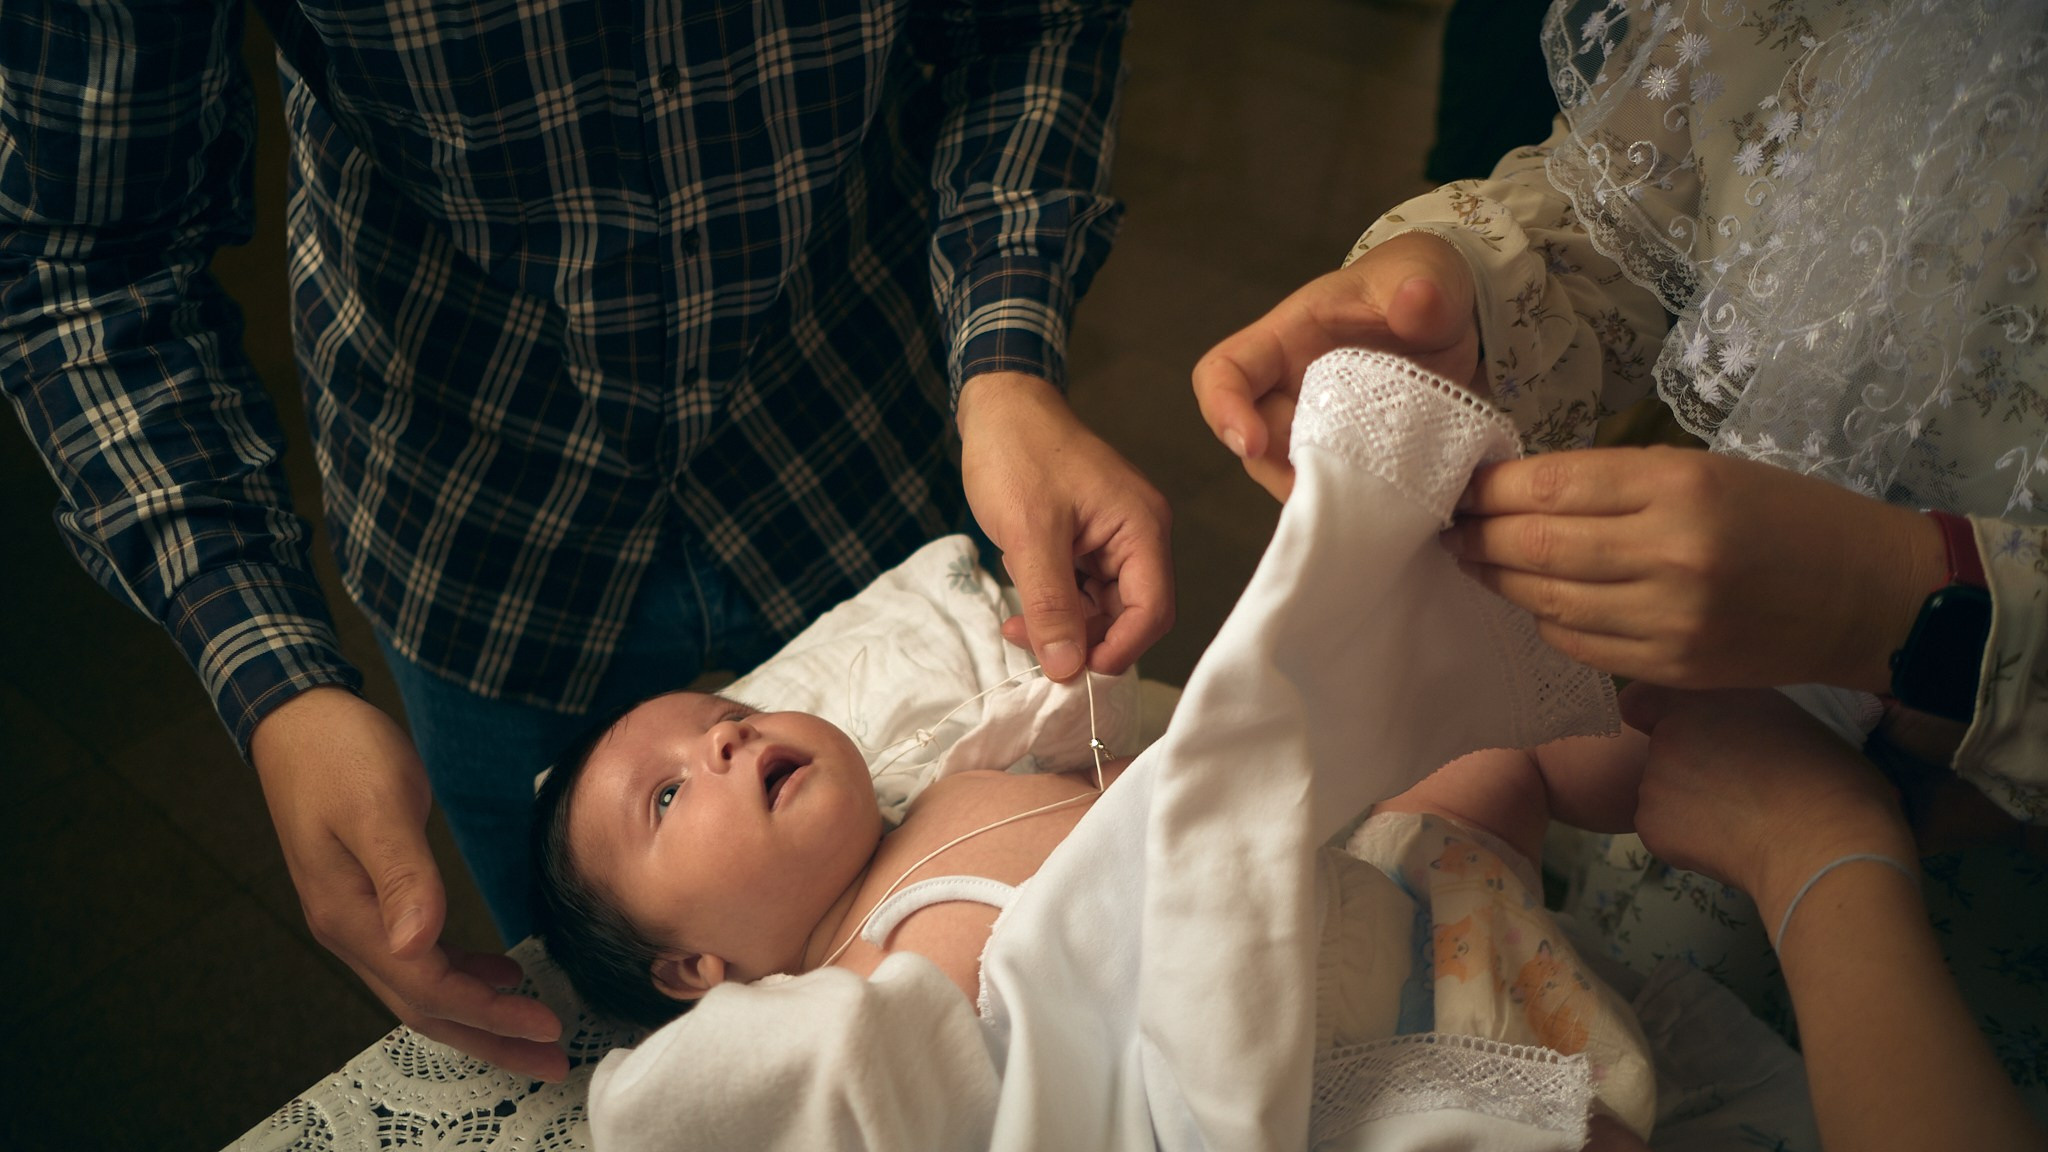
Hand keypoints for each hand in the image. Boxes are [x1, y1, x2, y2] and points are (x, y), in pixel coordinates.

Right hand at [251, 687, 567, 1079]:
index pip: (427, 987)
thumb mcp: (379, 807)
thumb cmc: (338, 753)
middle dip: (488, 1039)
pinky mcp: (370, 897)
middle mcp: (350, 929)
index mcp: (351, 916)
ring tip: (532, 1030)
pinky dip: (459, 974)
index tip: (544, 1027)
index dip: (488, 1014)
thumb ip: (404, 875)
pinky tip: (495, 972)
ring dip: (477, 1013)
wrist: (297, 719)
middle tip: (549, 1061)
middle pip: (424, 1006)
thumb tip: (420, 942)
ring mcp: (357, 917)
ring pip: (421, 988)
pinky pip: (418, 956)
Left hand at [956, 372, 1172, 679]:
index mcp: (1142, 528)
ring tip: (1015, 623)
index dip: (1116, 650)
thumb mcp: (1029, 535)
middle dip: (1082, 640)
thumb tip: (1066, 669)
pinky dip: (1054, 603)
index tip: (1070, 673)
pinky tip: (1021, 596)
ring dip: (1062, 625)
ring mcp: (1114, 538)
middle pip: (1129, 615)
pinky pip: (1081, 589)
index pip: (1152, 611)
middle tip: (1029, 647)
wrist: (998, 405)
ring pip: (1101, 607)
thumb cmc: (1018, 454)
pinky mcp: (1089, 540)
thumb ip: (1050, 605)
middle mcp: (1139, 535)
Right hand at [1192, 231, 1484, 500]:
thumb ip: (1424, 285)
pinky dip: (1357, 502)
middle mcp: (1288, 389)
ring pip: (1292, 475)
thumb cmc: (1417, 286)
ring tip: (1370, 499)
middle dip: (1283, 471)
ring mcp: (1316, 428)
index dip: (1223, 409)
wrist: (1446, 320)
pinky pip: (1337, 489)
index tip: (1249, 443)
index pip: (1224, 372)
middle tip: (1333, 488)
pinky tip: (1394, 504)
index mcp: (1286, 339)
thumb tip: (1419, 298)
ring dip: (1323, 494)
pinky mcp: (1347, 456)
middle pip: (1255, 443)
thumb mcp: (1427, 274)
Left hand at [1440, 446, 1947, 690]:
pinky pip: (1579, 645)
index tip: (1458, 487)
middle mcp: (1669, 554)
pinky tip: (1535, 601)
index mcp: (1678, 486)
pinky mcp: (1671, 668)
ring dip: (1499, 581)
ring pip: (1547, 602)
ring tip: (1474, 562)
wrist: (1867, 595)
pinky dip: (1547, 620)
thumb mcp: (1704, 470)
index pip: (1549, 486)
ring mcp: (1669, 620)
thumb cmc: (1784, 515)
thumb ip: (1614, 482)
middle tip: (1447, 527)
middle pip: (1535, 547)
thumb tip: (1518, 491)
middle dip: (1477, 537)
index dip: (1489, 489)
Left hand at [1621, 684, 1913, 927]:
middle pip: (1662, 752)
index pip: (1644, 702)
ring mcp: (1653, 781)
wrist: (1824, 839)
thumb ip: (1735, 709)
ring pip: (1663, 794)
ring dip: (1688, 806)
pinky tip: (1729, 845)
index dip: (1663, 720)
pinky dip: (1687, 842)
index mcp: (1698, 698)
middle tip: (1737, 788)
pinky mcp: (1651, 826)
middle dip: (1689, 767)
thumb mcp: (1784, 715)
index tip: (1692, 737)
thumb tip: (1721, 724)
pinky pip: (1663, 832)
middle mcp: (1666, 734)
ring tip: (1741, 820)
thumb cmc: (1826, 776)